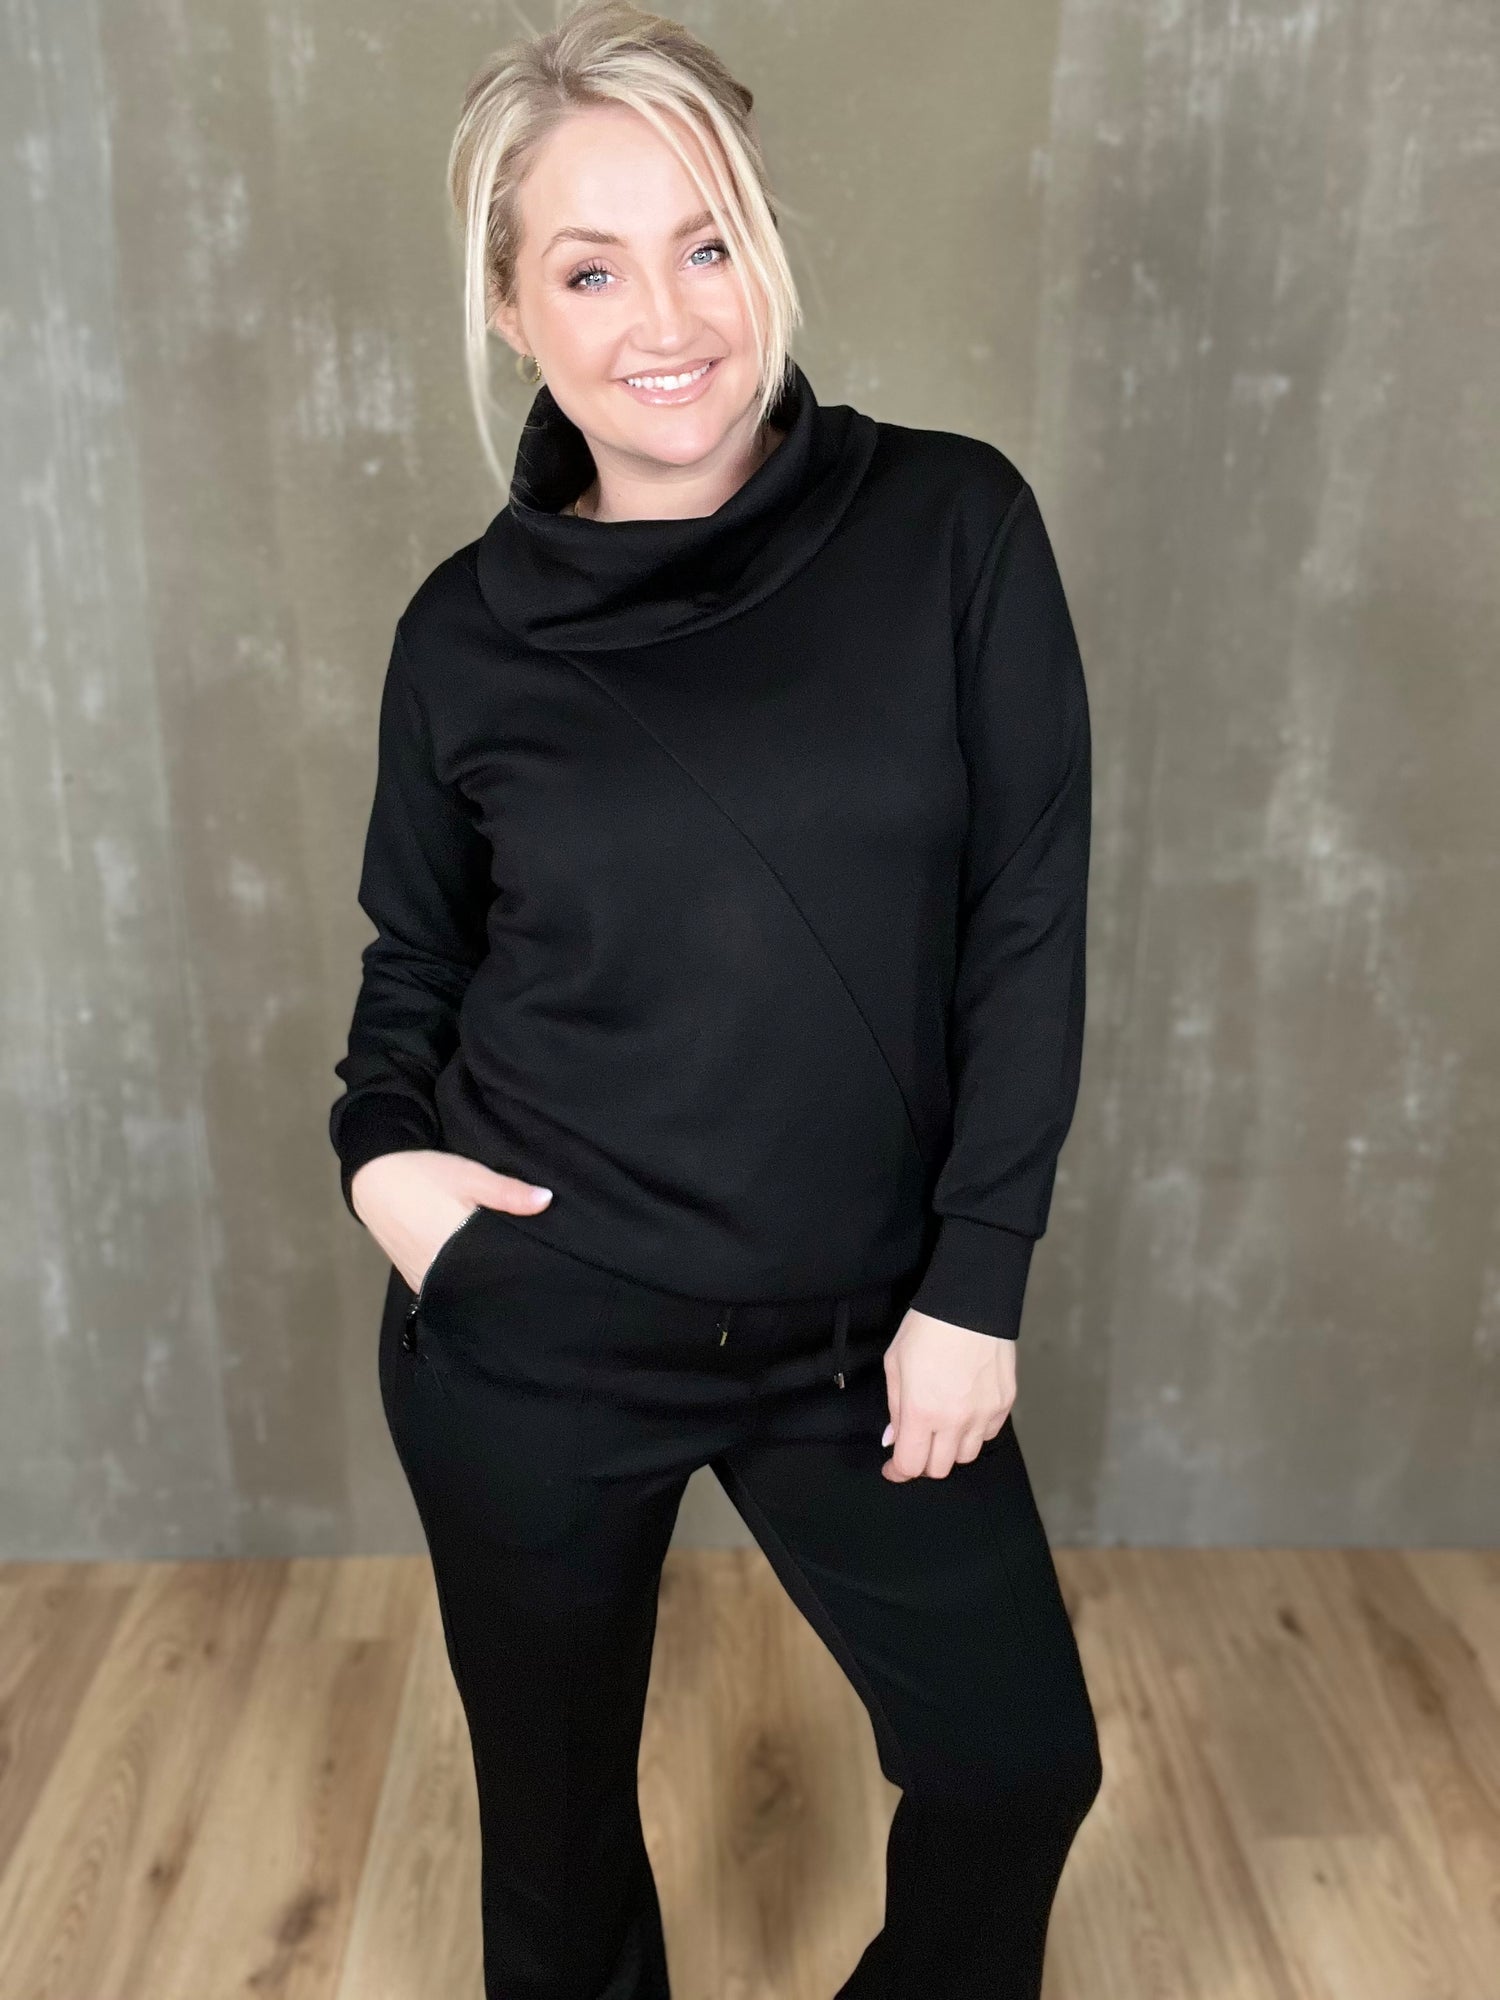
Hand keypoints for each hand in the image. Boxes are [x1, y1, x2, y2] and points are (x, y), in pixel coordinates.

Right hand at [349, 1150, 552, 1293]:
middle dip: (501, 1278)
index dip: (517, 1269)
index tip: (539, 1266)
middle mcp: (437, 1272)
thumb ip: (508, 1192)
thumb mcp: (470, 1175)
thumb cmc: (424, 1174)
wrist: (374, 1178)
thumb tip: (547, 1201)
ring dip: (479, 1282)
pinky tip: (475, 1274)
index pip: (497, 1270)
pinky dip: (459, 1284)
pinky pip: (443, 1291)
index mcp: (454, 1247)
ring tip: (501, 1270)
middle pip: (479, 1285)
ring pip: (461, 1291)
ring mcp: (423, 1281)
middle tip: (525, 1268)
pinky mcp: (413, 1281)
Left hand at [880, 1306, 1015, 1480]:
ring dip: (951, 1449)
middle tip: (917, 1444)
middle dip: (923, 1461)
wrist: (970, 1303)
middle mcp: (955, 1420)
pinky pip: (988, 1434)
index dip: (898, 1471)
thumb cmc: (926, 1328)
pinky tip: (965, 1411)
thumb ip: (895, 1408)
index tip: (893, 1467)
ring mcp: (984, 1414)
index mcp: (922, 1411)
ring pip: (967, 1456)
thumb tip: (895, 1438)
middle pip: (940, 1469)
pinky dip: (975, 1432)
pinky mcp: (1004, 1404)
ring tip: (943, 1427)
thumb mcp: (895, 1365)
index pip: (911, 1465)